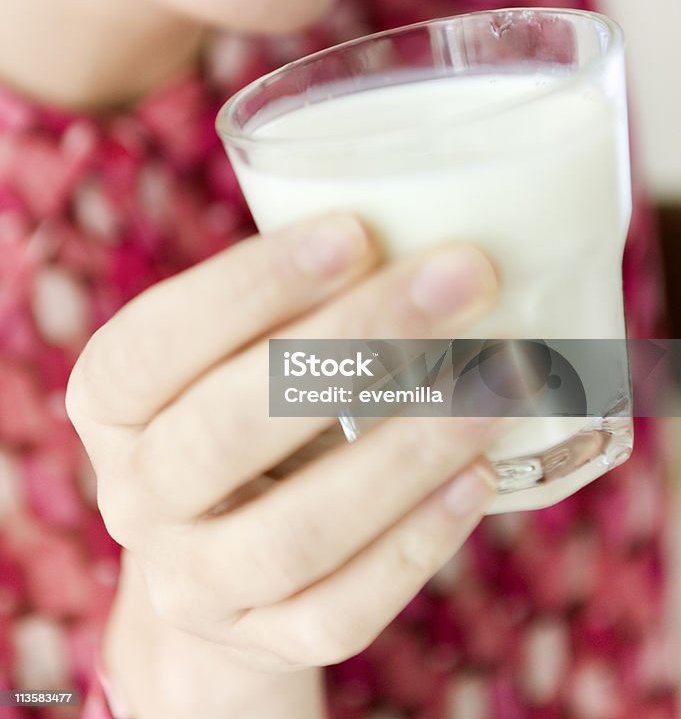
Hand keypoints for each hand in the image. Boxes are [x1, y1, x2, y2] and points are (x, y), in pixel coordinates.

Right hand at [66, 214, 505, 708]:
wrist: (216, 552)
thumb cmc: (242, 406)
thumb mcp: (232, 350)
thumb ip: (292, 302)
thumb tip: (423, 238)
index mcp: (110, 399)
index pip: (160, 341)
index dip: (254, 286)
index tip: (358, 231)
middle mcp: (135, 494)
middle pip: (229, 430)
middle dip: (356, 344)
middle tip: (462, 278)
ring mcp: (193, 582)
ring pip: (295, 531)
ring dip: (406, 451)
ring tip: (495, 382)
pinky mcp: (261, 641)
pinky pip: (340, 610)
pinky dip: (416, 541)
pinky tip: (480, 473)